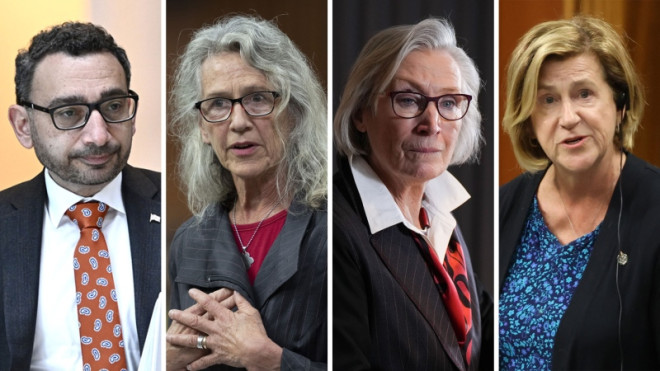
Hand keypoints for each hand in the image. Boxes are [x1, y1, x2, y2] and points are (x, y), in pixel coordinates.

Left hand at [167, 289, 282, 370]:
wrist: (258, 352)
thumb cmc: (256, 332)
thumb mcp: (251, 312)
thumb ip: (242, 301)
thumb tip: (236, 292)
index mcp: (224, 317)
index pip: (209, 304)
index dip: (199, 296)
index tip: (191, 292)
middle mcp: (216, 329)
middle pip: (195, 321)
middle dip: (182, 317)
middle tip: (172, 313)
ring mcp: (215, 343)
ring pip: (194, 341)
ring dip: (180, 339)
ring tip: (169, 338)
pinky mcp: (218, 356)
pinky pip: (204, 361)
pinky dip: (196, 365)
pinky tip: (189, 367)